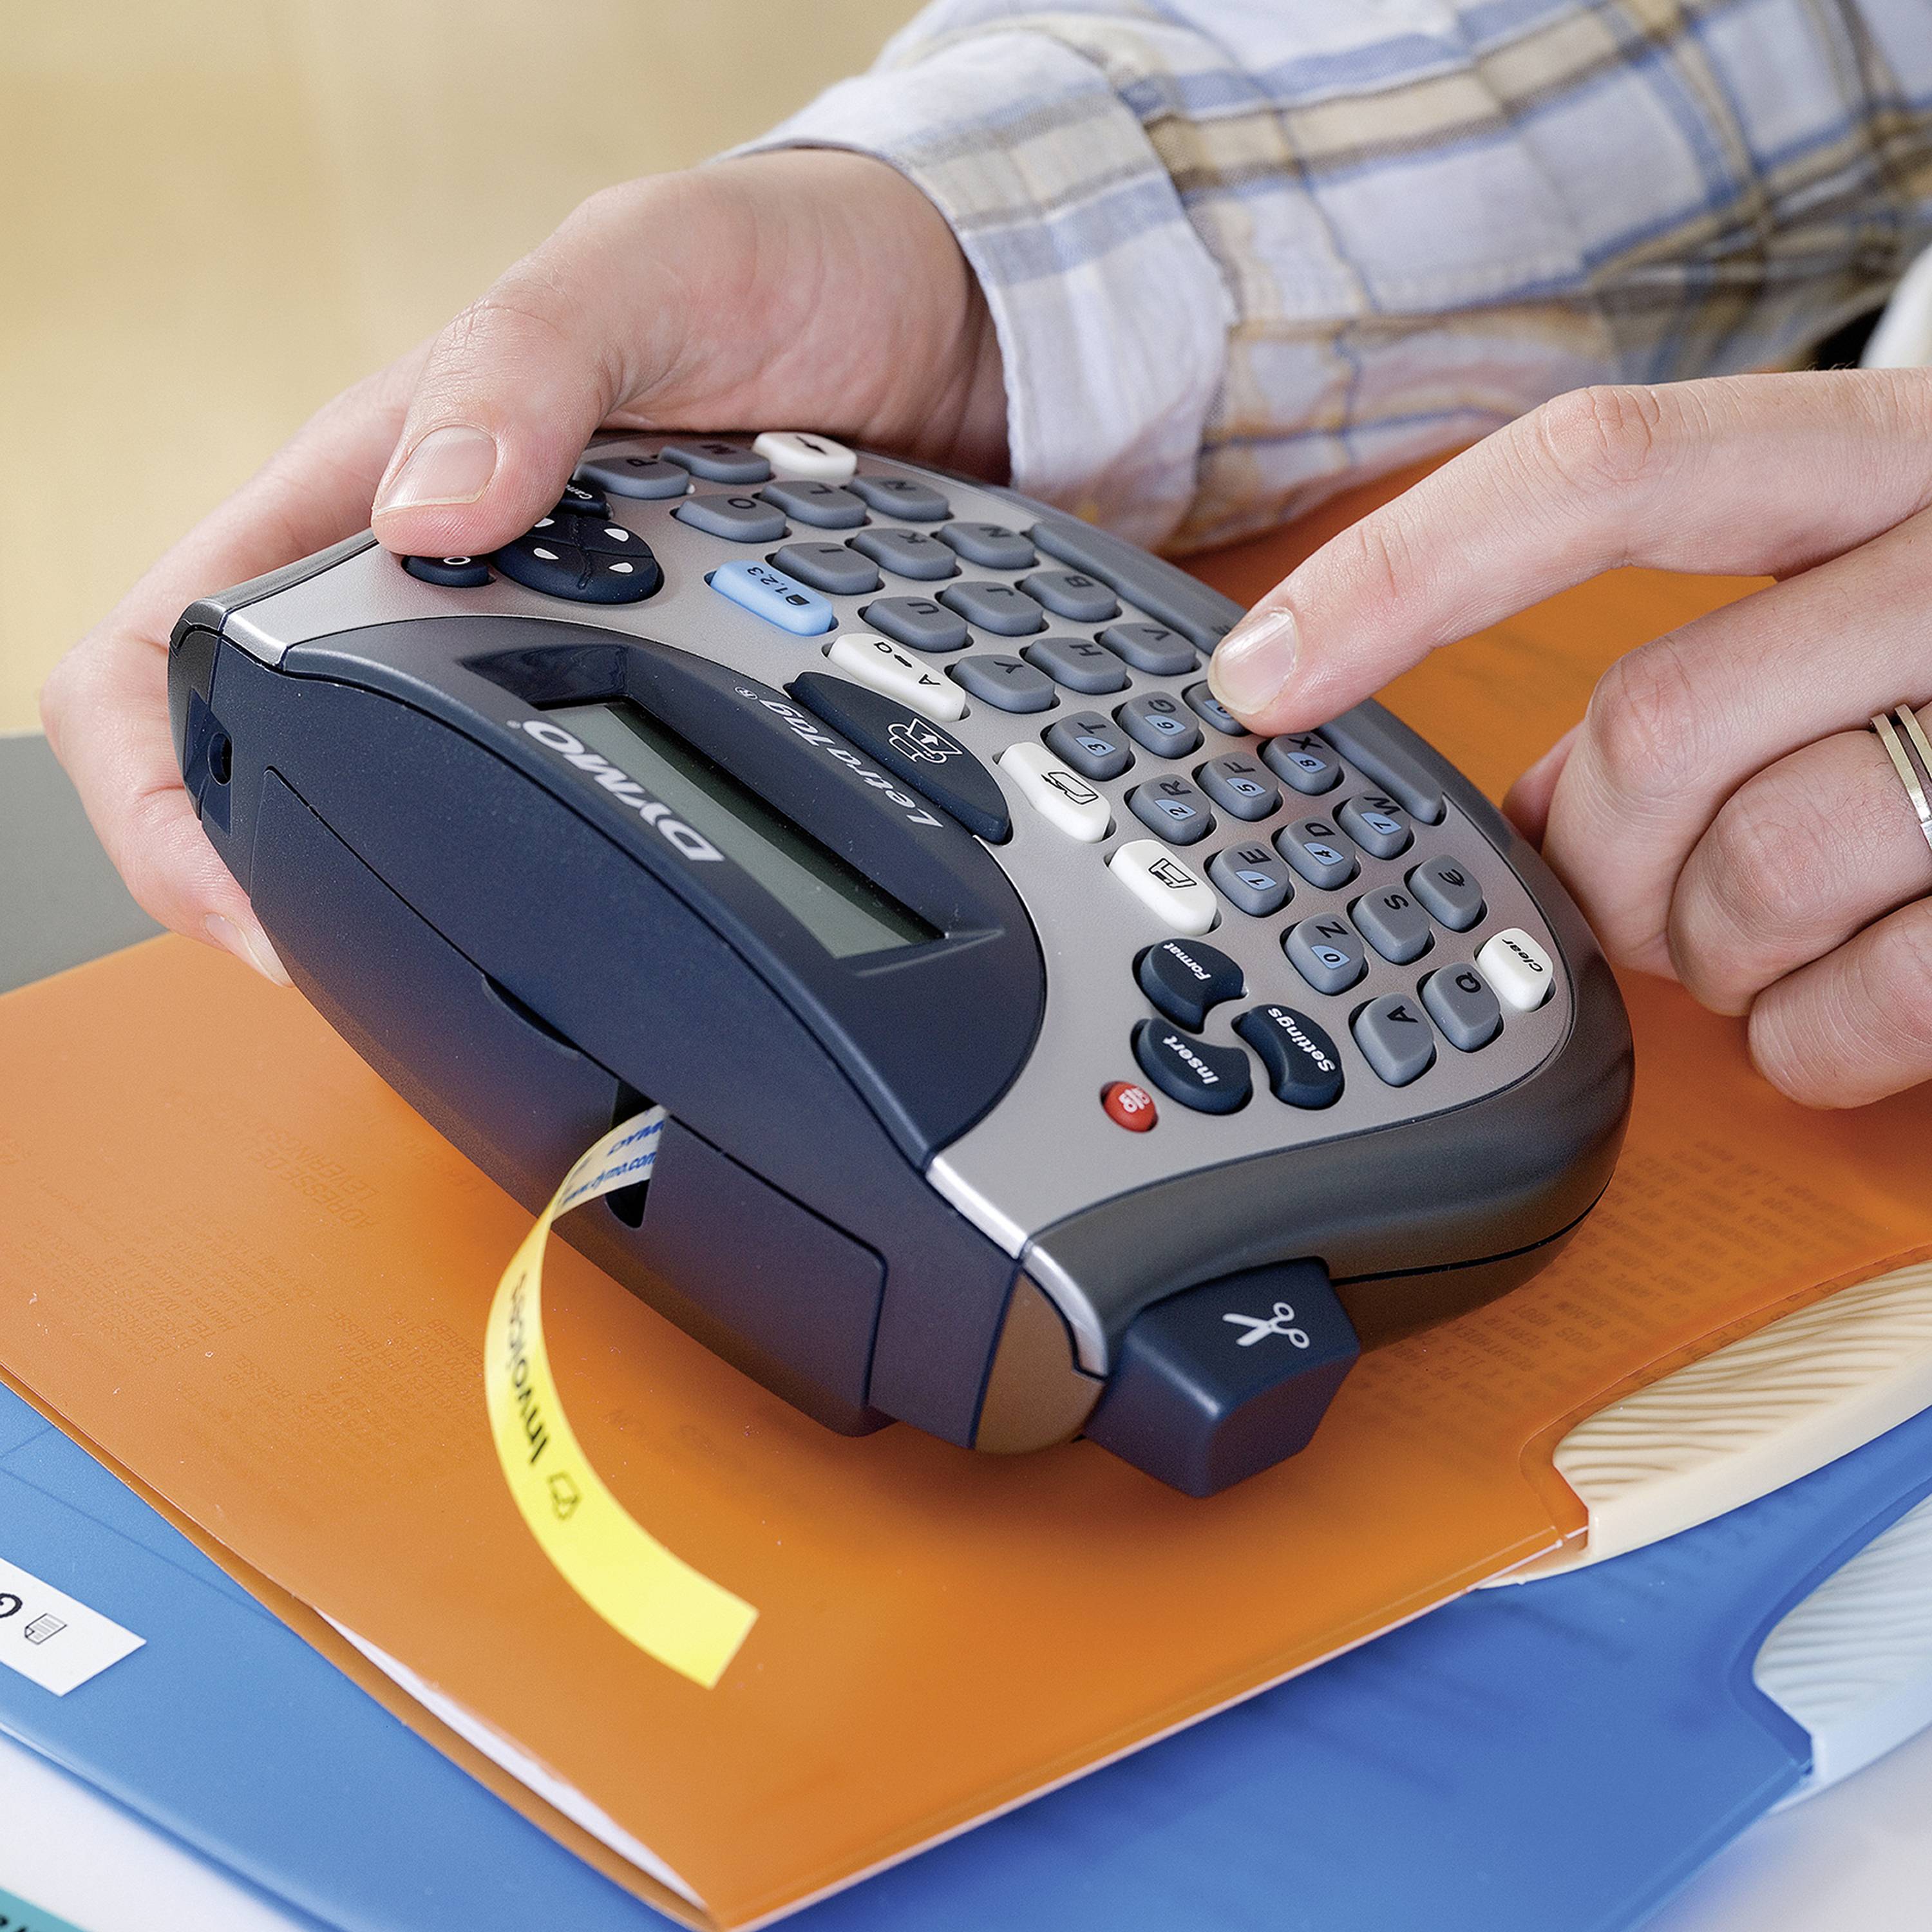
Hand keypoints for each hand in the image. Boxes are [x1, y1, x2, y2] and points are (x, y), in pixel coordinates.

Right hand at [41, 151, 1005, 980]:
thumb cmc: (766, 264)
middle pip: (290, 770)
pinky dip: (630, 833)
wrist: (925, 324)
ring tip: (571, 917)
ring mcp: (547, 649)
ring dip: (492, 871)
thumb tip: (425, 514)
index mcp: (370, 490)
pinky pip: (608, 792)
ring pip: (453, 803)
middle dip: (322, 881)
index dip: (159, 793)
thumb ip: (525, 368)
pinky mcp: (656, 687)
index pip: (165, 650)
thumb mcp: (636, 272)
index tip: (241, 905)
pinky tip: (676, 863)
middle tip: (425, 963)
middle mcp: (442, 589)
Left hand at [1207, 370, 1931, 1107]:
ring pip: (1749, 875)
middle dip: (1590, 849)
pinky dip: (1800, 1042)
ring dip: (1699, 945)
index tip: (1259, 670)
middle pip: (1650, 728)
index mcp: (1900, 456)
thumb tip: (1521, 805)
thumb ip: (1704, 658)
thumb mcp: (1871, 583)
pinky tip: (1830, 1003)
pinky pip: (1860, 1009)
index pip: (1605, 472)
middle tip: (1622, 878)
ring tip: (1751, 930)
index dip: (1405, 575)